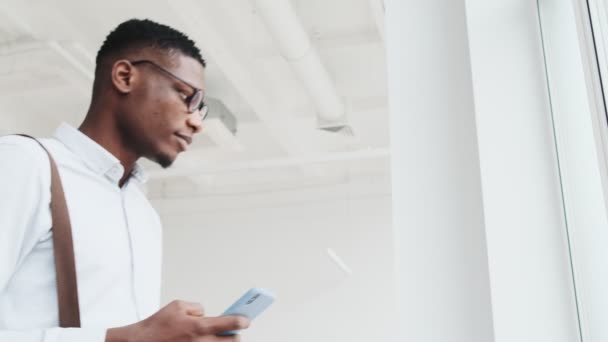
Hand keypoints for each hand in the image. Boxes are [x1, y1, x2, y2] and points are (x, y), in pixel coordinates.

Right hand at [105, 300, 249, 341]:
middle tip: (235, 330)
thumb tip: (206, 314)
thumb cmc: (157, 325)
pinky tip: (210, 340)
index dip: (243, 320)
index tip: (247, 319)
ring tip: (224, 337)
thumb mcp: (177, 306)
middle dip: (236, 335)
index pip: (231, 324)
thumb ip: (197, 308)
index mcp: (199, 327)